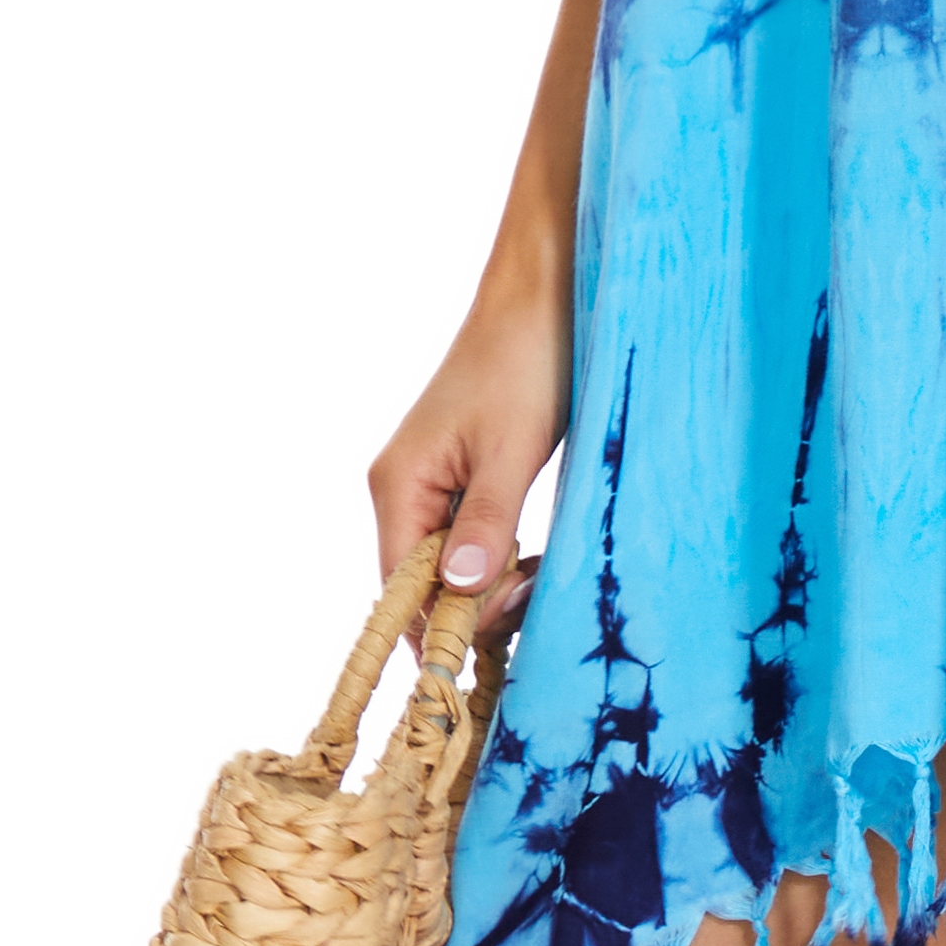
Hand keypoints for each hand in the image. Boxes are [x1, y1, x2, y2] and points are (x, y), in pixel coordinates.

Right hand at [366, 275, 569, 634]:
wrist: (546, 294)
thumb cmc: (527, 362)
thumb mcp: (514, 451)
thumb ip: (486, 525)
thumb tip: (458, 595)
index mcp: (399, 486)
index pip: (401, 592)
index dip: (441, 631)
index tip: (496, 651)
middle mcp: (402, 491)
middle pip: (422, 587)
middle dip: (475, 608)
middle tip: (536, 596)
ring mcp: (431, 485)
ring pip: (450, 568)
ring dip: (492, 586)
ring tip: (541, 575)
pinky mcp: (462, 477)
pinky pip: (469, 542)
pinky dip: (499, 560)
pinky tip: (535, 558)